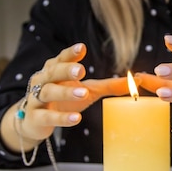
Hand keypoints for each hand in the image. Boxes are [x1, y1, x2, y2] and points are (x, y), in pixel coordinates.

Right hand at [12, 43, 128, 142]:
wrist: (33, 122)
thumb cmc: (63, 100)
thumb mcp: (87, 90)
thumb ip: (110, 85)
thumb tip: (138, 80)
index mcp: (54, 70)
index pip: (61, 58)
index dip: (71, 53)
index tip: (82, 48)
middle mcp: (43, 81)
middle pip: (53, 72)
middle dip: (66, 70)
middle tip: (81, 70)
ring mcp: (37, 99)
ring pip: (49, 92)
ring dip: (65, 92)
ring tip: (83, 93)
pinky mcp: (35, 118)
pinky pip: (47, 117)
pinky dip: (61, 118)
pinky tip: (76, 119)